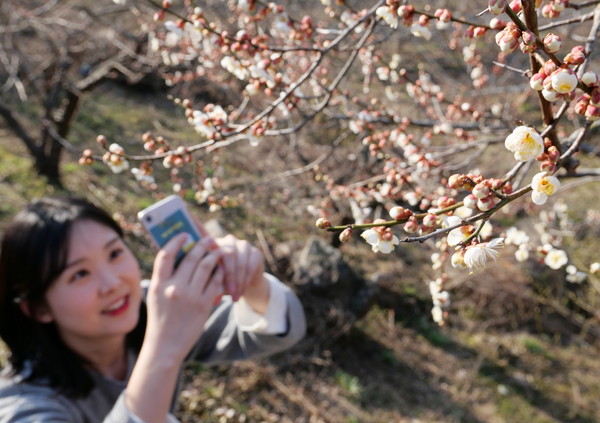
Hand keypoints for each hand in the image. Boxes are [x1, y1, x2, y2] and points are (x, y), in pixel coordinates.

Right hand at [144, 233, 223, 360]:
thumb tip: (180, 257)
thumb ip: (165, 278)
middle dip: (202, 245)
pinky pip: (215, 282)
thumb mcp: (155, 296)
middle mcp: (174, 288)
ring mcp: (190, 296)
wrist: (165, 346)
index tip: (184, 234)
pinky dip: (220, 272)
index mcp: (158, 284)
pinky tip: (222, 269)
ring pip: (207, 266)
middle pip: (191, 258)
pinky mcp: (204, 304)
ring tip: (218, 251)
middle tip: (209, 239)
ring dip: (214, 256)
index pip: (166, 254)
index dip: (176, 241)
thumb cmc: (160, 319)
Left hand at [216, 235, 269, 313]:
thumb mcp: (213, 282)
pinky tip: (242, 292)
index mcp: (213, 244)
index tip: (210, 282)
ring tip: (235, 296)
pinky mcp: (255, 252)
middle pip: (228, 255)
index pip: (212, 250)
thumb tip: (213, 300)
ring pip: (241, 262)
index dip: (212, 264)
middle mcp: (228, 241)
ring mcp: (243, 245)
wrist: (243, 281)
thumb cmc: (222, 281)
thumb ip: (210, 285)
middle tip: (229, 292)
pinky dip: (246, 281)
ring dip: (239, 281)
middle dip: (229, 276)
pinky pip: (251, 266)